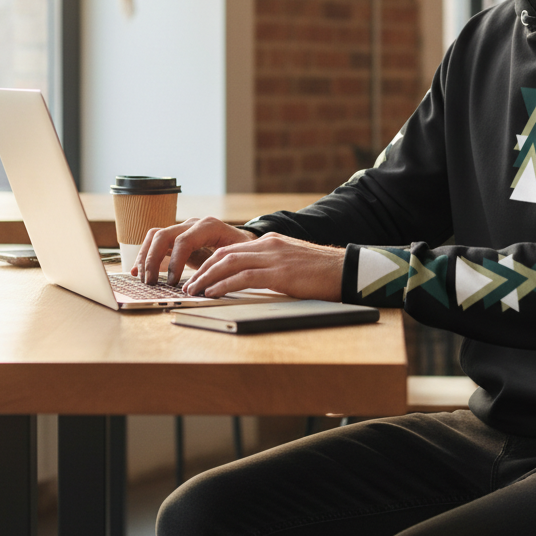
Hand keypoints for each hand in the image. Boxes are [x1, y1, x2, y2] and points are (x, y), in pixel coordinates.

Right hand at [135, 216, 255, 285]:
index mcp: (209, 226)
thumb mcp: (239, 257)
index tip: (173, 282)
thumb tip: (205, 285)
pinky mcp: (176, 238)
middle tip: (151, 282)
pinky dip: (144, 256)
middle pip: (163, 236)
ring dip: (145, 257)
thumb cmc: (243, 250)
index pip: (184, 240)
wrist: (244, 242)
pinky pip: (155, 242)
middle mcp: (193, 224)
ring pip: (155, 236)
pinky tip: (136, 272)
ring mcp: (183, 229)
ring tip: (143, 279)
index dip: (175, 262)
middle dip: (153, 260)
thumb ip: (224, 267)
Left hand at [181, 231, 344, 301]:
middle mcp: (269, 245)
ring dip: (207, 278)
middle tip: (189, 285)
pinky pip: (243, 277)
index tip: (198, 277)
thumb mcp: (292, 263)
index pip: (231, 250)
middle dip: (203, 270)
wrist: (346, 270)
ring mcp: (274, 257)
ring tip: (194, 291)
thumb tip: (252, 280)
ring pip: (229, 263)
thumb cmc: (322, 272)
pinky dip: (223, 285)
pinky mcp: (280, 273)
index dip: (211, 264)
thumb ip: (271, 266)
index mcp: (271, 242)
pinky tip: (213, 293)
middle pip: (225, 254)